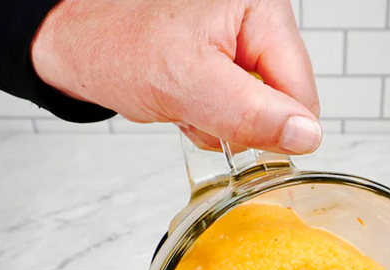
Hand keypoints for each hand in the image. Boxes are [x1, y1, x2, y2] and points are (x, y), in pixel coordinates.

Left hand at [32, 0, 320, 153]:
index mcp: (262, 7)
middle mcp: (260, 18)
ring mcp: (247, 39)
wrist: (84, 46)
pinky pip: (243, 109)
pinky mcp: (232, 58)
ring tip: (188, 99)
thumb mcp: (188, 85)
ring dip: (224, 122)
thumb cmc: (120, 47)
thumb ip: (250, 114)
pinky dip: (214, 116)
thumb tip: (305, 137)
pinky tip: (189, 98)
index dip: (269, 125)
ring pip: (264, 113)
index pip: (303, 95)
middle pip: (286, 104)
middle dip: (242, 121)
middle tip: (200, 105)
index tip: (225, 119)